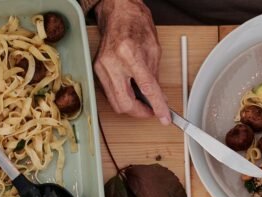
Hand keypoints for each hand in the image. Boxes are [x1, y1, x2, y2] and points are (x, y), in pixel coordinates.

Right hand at [93, 0, 167, 121]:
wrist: (117, 13)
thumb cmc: (135, 24)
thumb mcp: (154, 49)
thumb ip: (155, 76)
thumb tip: (158, 97)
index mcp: (129, 54)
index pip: (146, 88)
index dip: (157, 106)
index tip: (164, 117)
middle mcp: (112, 62)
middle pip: (125, 103)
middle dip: (140, 113)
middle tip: (153, 111)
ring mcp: (101, 68)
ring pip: (116, 103)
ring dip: (132, 107)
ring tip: (143, 102)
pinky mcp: (97, 70)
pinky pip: (110, 94)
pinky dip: (123, 97)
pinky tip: (132, 92)